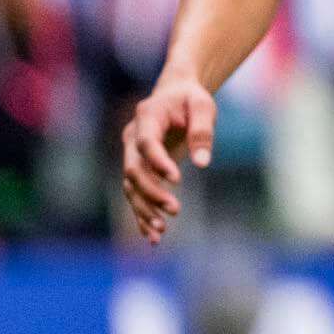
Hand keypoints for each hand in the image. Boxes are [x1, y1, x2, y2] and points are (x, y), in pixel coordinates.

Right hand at [122, 74, 217, 242]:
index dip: (158, 162)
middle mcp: (132, 137)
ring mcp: (131, 154)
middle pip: (133, 169)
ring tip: (161, 231)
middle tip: (175, 210)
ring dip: (144, 209)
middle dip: (151, 192)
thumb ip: (202, 131)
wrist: (175, 95)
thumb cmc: (191, 99)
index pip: (147, 143)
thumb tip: (203, 163)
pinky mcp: (138, 168)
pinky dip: (142, 214)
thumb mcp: (203, 106)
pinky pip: (135, 194)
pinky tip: (153, 237)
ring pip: (131, 186)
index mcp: (147, 117)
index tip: (177, 180)